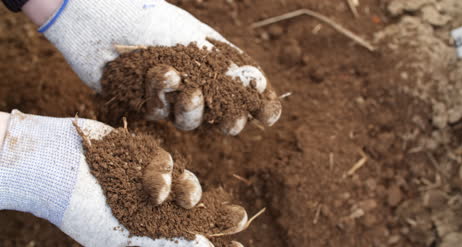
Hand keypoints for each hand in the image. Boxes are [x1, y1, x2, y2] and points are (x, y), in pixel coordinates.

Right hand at [0, 110, 245, 245]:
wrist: (55, 166)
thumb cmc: (85, 208)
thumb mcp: (129, 234)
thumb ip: (170, 242)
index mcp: (147, 230)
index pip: (188, 236)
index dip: (213, 237)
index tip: (240, 244)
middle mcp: (151, 206)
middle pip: (195, 211)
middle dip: (218, 215)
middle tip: (240, 218)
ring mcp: (147, 179)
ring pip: (185, 184)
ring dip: (189, 192)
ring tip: (186, 199)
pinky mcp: (143, 155)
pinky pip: (166, 162)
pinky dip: (163, 172)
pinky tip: (155, 183)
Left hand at [39, 0, 280, 134]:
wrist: (104, 17)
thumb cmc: (155, 21)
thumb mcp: (198, 41)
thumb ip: (229, 66)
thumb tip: (262, 87)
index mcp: (215, 67)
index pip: (244, 95)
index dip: (258, 107)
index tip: (267, 113)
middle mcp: (196, 84)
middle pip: (222, 119)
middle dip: (230, 122)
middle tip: (232, 119)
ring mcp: (170, 96)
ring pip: (191, 122)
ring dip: (193, 108)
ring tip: (189, 90)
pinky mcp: (144, 103)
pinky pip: (159, 112)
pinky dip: (161, 93)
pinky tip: (157, 72)